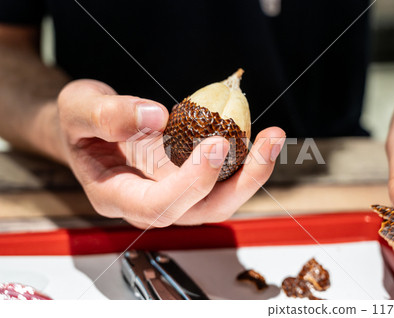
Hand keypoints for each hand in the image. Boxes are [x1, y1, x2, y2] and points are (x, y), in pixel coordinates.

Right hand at [57, 79, 284, 227]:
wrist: (89, 128)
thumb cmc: (79, 122)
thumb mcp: (79, 106)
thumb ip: (108, 114)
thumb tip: (155, 116)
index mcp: (115, 195)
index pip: (157, 206)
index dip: (190, 183)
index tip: (216, 144)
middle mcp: (148, 203)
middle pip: (200, 211)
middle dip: (240, 183)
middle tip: (267, 141)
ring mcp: (172, 193)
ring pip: (219, 201)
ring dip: (252, 174)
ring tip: (273, 137)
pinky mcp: (188, 179)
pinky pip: (221, 181)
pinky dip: (245, 163)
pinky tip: (260, 138)